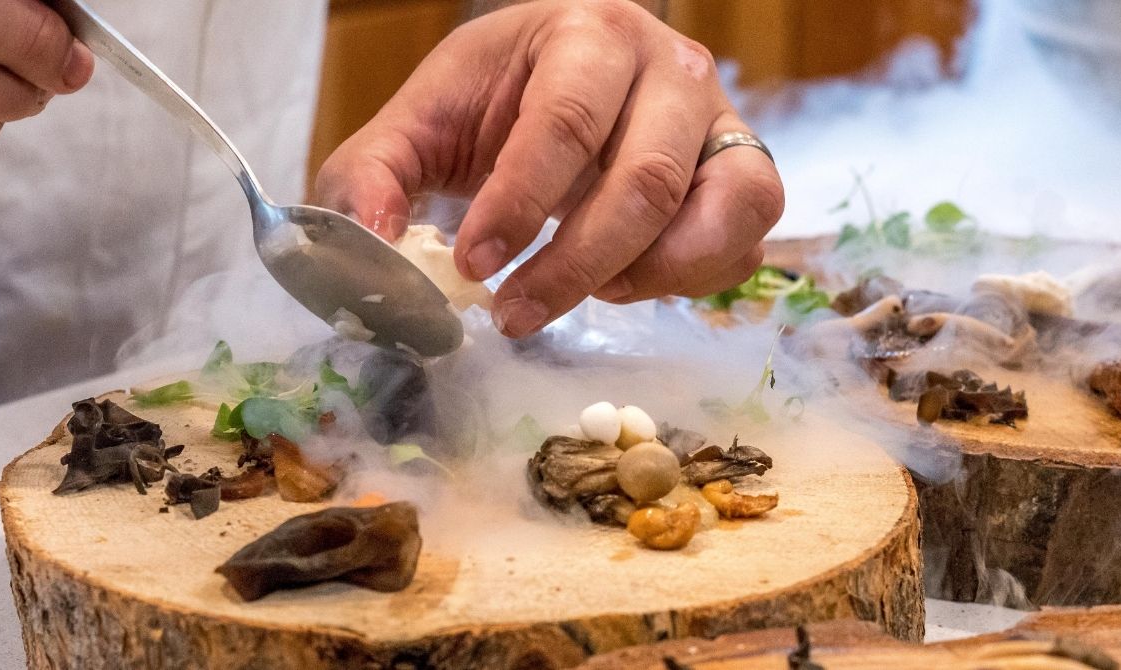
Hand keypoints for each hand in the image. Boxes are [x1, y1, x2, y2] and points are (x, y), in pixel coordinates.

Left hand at [315, 0, 783, 337]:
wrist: (555, 90)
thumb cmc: (491, 104)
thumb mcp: (418, 125)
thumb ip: (373, 177)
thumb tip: (373, 244)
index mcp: (587, 35)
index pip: (565, 122)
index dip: (519, 204)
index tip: (473, 265)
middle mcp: (671, 68)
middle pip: (645, 179)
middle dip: (575, 264)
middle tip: (514, 314)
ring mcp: (722, 121)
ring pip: (722, 209)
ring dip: (648, 275)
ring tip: (585, 296)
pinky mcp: (746, 175)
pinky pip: (746, 242)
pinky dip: (691, 280)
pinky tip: (626, 282)